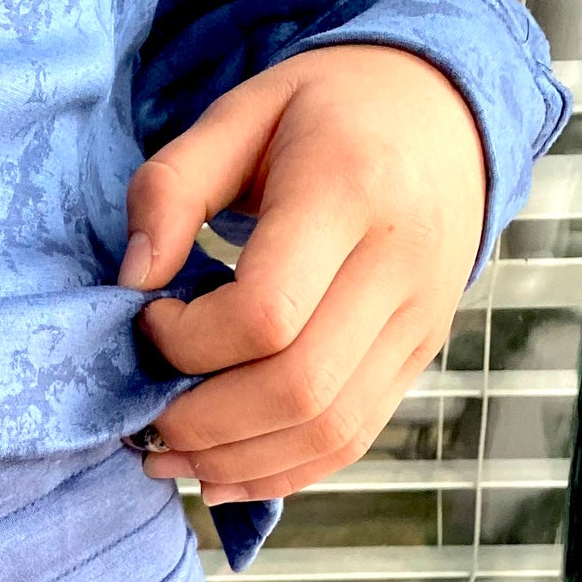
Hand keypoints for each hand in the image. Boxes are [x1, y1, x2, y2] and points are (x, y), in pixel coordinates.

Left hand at [120, 44, 486, 508]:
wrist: (448, 109)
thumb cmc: (328, 109)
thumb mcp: (241, 111)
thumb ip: (171, 188)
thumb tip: (132, 283)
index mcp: (351, 189)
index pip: (265, 313)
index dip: (188, 341)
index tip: (150, 318)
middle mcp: (399, 264)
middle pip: (298, 388)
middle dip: (204, 423)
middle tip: (146, 420)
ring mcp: (419, 318)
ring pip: (328, 429)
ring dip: (236, 462)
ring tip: (169, 459)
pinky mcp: (419, 354)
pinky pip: (352, 439)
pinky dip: (281, 470)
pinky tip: (223, 472)